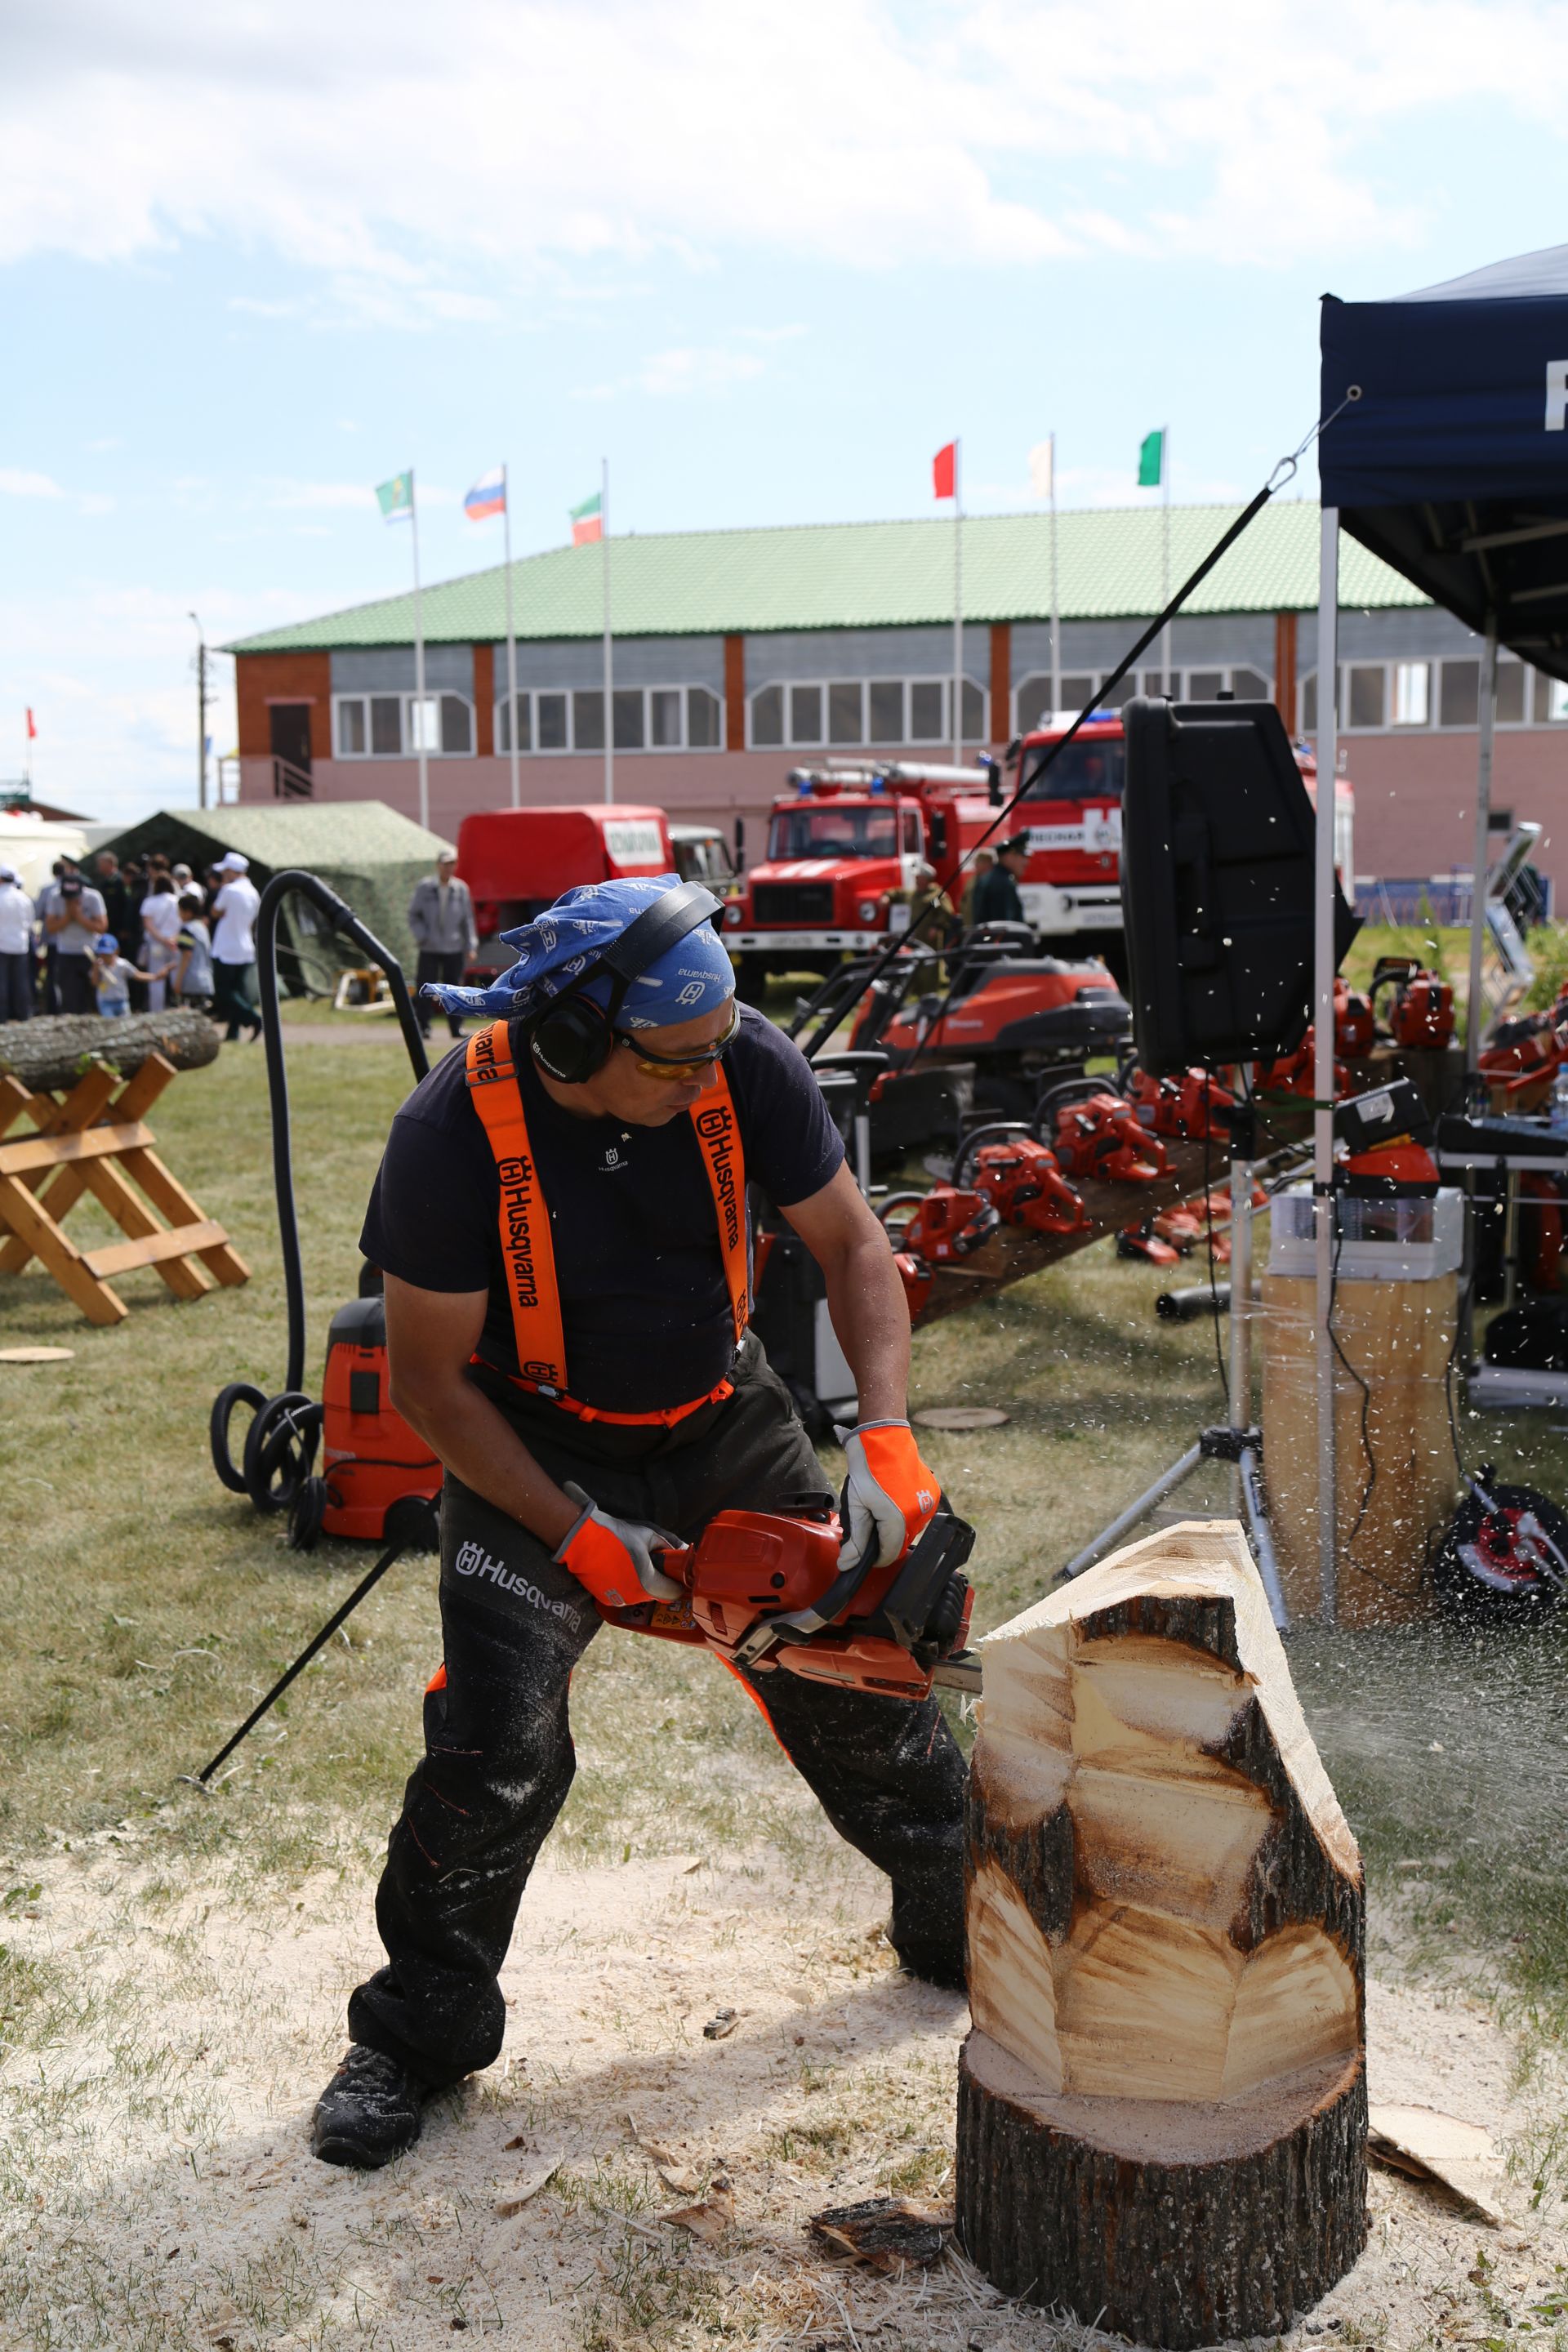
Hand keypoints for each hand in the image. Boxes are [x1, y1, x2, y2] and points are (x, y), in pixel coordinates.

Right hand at [552, 1481, 683, 1608]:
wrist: (581, 1539)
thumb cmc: (616, 1535)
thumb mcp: (648, 1534)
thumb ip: (670, 1544)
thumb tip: (687, 1550)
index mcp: (647, 1583)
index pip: (674, 1593)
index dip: (677, 1581)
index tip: (674, 1570)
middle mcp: (634, 1597)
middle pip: (657, 1593)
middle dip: (659, 1579)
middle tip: (652, 1561)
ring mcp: (619, 1600)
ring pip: (641, 1595)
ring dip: (643, 1582)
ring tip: (632, 1562)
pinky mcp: (606, 1600)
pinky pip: (625, 1595)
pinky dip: (627, 1584)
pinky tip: (620, 1568)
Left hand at [836, 1419, 939, 1570]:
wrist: (884, 1439)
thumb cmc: (868, 1469)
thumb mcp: (856, 1505)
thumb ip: (855, 1539)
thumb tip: (847, 1565)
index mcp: (898, 1520)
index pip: (889, 1555)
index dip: (873, 1556)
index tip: (862, 1548)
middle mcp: (919, 1515)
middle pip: (900, 1543)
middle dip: (883, 1539)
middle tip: (868, 1520)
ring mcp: (929, 1505)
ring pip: (910, 1530)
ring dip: (895, 1527)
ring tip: (879, 1507)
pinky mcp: (933, 1495)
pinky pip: (918, 1515)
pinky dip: (905, 1514)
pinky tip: (892, 1499)